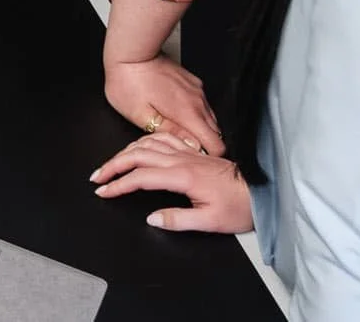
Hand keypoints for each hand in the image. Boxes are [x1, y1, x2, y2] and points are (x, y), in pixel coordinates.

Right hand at [92, 133, 252, 232]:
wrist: (262, 192)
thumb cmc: (239, 207)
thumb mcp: (211, 222)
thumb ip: (178, 220)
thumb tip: (152, 218)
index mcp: (183, 176)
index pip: (141, 177)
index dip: (119, 185)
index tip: (104, 192)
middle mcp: (181, 160)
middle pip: (137, 155)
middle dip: (113, 165)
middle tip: (97, 177)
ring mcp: (186, 153)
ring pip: (147, 143)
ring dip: (124, 152)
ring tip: (111, 163)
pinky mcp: (192, 152)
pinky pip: (162, 138)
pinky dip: (143, 141)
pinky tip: (138, 147)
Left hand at [105, 53, 225, 155]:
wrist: (130, 53)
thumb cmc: (129, 82)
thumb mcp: (141, 115)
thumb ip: (169, 132)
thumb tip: (191, 146)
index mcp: (188, 113)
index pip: (217, 144)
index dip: (207, 155)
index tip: (192, 157)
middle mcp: (198, 101)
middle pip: (216, 133)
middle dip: (203, 143)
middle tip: (180, 145)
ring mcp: (197, 90)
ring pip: (209, 118)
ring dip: (199, 127)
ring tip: (176, 128)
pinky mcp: (193, 82)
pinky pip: (201, 104)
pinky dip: (195, 113)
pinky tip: (175, 112)